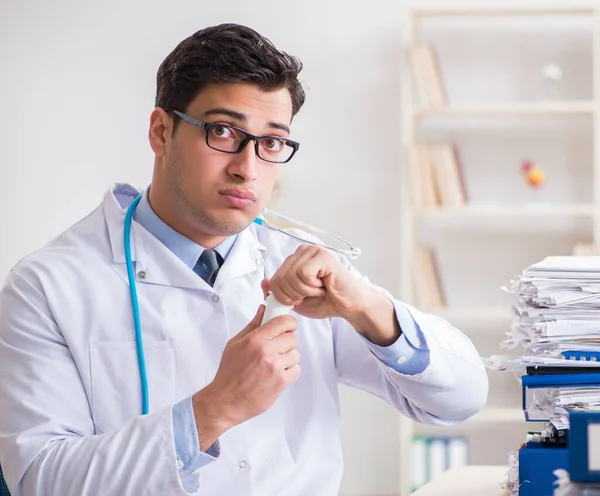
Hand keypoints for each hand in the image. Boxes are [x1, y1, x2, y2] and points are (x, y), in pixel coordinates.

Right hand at [192, 305, 299, 449]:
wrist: (226, 401)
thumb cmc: (229, 372)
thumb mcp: (235, 344)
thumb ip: (252, 326)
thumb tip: (263, 309)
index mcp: (255, 340)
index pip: (283, 322)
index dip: (288, 323)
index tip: (287, 326)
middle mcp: (267, 352)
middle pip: (292, 338)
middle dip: (286, 342)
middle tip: (276, 349)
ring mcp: (276, 367)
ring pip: (295, 354)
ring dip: (287, 358)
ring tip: (273, 364)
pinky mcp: (282, 382)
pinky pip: (296, 370)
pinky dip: (289, 372)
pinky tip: (276, 374)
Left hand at [262, 244, 368, 319]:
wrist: (349, 306)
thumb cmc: (325, 301)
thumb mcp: (295, 300)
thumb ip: (278, 292)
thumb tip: (264, 283)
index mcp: (295, 260)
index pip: (274, 279)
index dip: (284, 296)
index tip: (300, 298)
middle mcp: (303, 252)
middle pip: (280, 278)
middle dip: (294, 294)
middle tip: (312, 294)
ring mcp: (313, 251)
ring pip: (291, 276)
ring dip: (306, 290)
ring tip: (319, 288)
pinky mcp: (322, 256)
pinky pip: (303, 273)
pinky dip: (312, 286)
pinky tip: (324, 284)